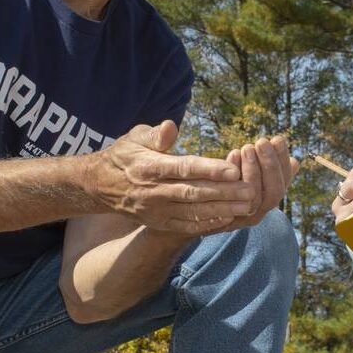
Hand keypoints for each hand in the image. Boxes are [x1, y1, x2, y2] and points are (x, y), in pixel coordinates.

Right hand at [86, 120, 253, 235]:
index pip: (183, 168)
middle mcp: (153, 191)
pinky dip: (207, 223)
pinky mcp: (159, 223)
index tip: (234, 169)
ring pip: (193, 211)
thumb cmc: (125, 155)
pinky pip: (185, 225)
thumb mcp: (133, 137)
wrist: (101, 186)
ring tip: (248, 205)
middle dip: (224, 193)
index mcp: (149, 167)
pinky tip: (228, 218)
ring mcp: (156, 210)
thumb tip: (170, 127)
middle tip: (251, 190)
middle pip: (193, 193)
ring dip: (222, 209)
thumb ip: (153, 133)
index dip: (209, 169)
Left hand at [204, 135, 296, 233]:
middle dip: (270, 165)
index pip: (284, 181)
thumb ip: (270, 169)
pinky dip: (234, 178)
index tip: (277, 139)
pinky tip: (232, 156)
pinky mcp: (225, 220)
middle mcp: (260, 210)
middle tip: (262, 142)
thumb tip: (296, 162)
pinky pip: (232, 201)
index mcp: (270, 196)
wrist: (204, 209)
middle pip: (274, 193)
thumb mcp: (253, 174)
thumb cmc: (231, 185)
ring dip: (252, 170)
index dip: (283, 161)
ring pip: (254, 197)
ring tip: (247, 147)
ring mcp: (243, 218)